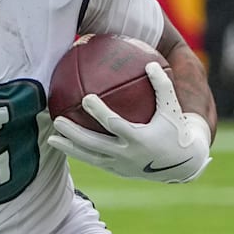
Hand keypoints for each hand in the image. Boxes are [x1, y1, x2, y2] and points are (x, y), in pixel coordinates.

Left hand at [47, 63, 211, 182]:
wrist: (183, 165)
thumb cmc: (176, 129)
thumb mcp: (172, 108)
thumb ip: (162, 85)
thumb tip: (150, 62)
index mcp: (140, 138)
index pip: (114, 124)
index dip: (99, 112)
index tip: (86, 98)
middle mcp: (127, 155)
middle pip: (94, 144)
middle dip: (74, 133)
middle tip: (57, 119)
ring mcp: (121, 166)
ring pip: (90, 157)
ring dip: (69, 148)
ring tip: (50, 139)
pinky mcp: (117, 171)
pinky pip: (94, 161)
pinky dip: (78, 153)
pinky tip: (64, 144)